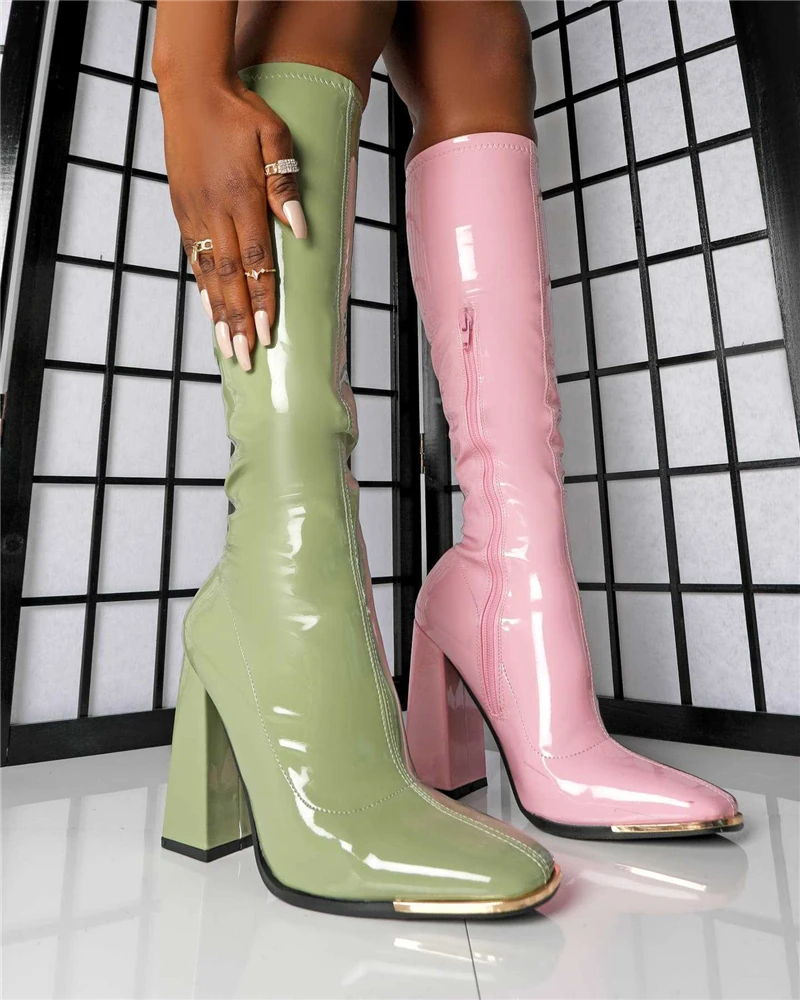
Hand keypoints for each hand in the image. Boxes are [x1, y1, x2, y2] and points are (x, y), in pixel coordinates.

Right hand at [159, 74, 305, 370]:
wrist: (193, 88)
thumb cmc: (240, 111)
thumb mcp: (274, 136)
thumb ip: (285, 182)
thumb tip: (299, 227)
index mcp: (241, 197)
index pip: (255, 259)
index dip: (261, 298)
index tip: (266, 332)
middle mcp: (215, 211)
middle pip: (230, 278)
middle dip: (238, 322)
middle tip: (246, 358)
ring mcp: (195, 213)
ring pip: (209, 273)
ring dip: (219, 314)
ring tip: (227, 347)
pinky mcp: (183, 210)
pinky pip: (194, 257)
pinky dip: (203, 286)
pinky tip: (210, 310)